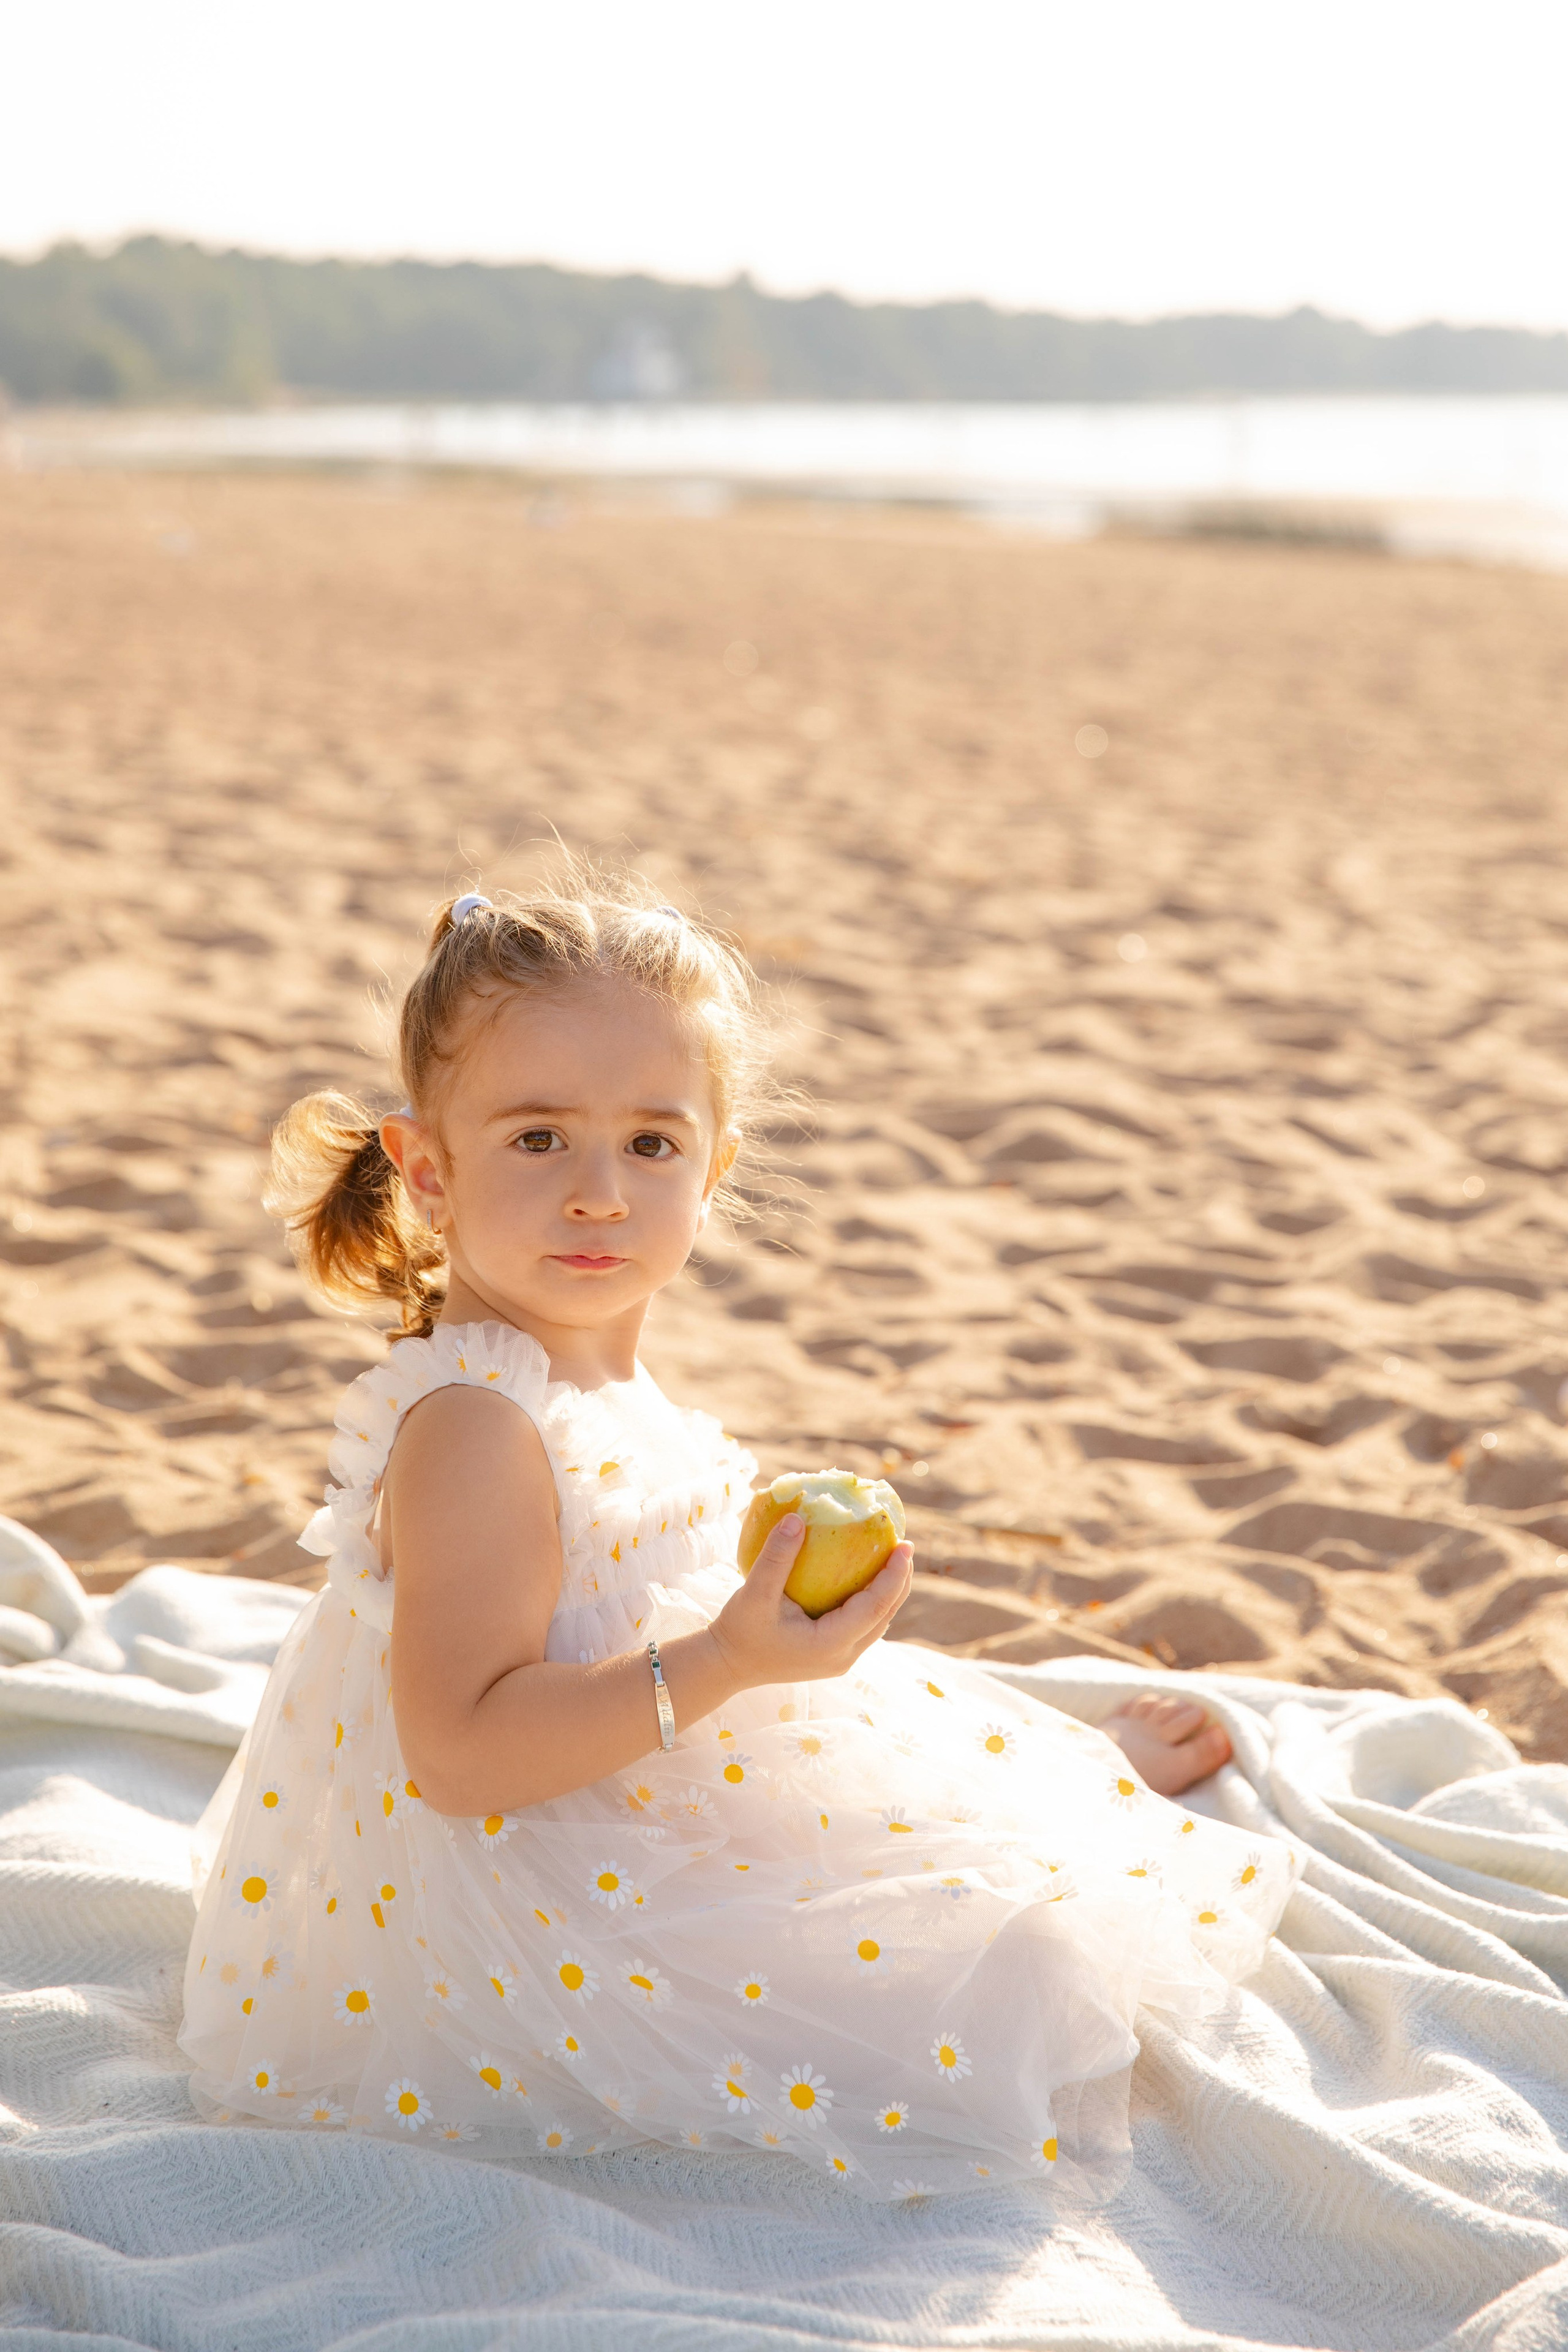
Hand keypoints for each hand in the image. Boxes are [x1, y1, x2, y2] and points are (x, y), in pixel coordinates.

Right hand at [708, 1512, 914, 1688]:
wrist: (727, 1664)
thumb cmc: (739, 1630)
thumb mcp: (754, 1593)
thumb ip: (776, 1558)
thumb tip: (798, 1518)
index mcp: (829, 1644)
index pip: (875, 1607)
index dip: (894, 1575)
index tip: (904, 1544)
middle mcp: (842, 1657)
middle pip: (885, 1615)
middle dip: (900, 1580)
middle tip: (904, 1544)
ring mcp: (840, 1659)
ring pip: (878, 1623)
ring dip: (890, 1591)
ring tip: (894, 1557)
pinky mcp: (834, 1654)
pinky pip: (864, 1624)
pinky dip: (872, 1599)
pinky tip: (867, 1575)